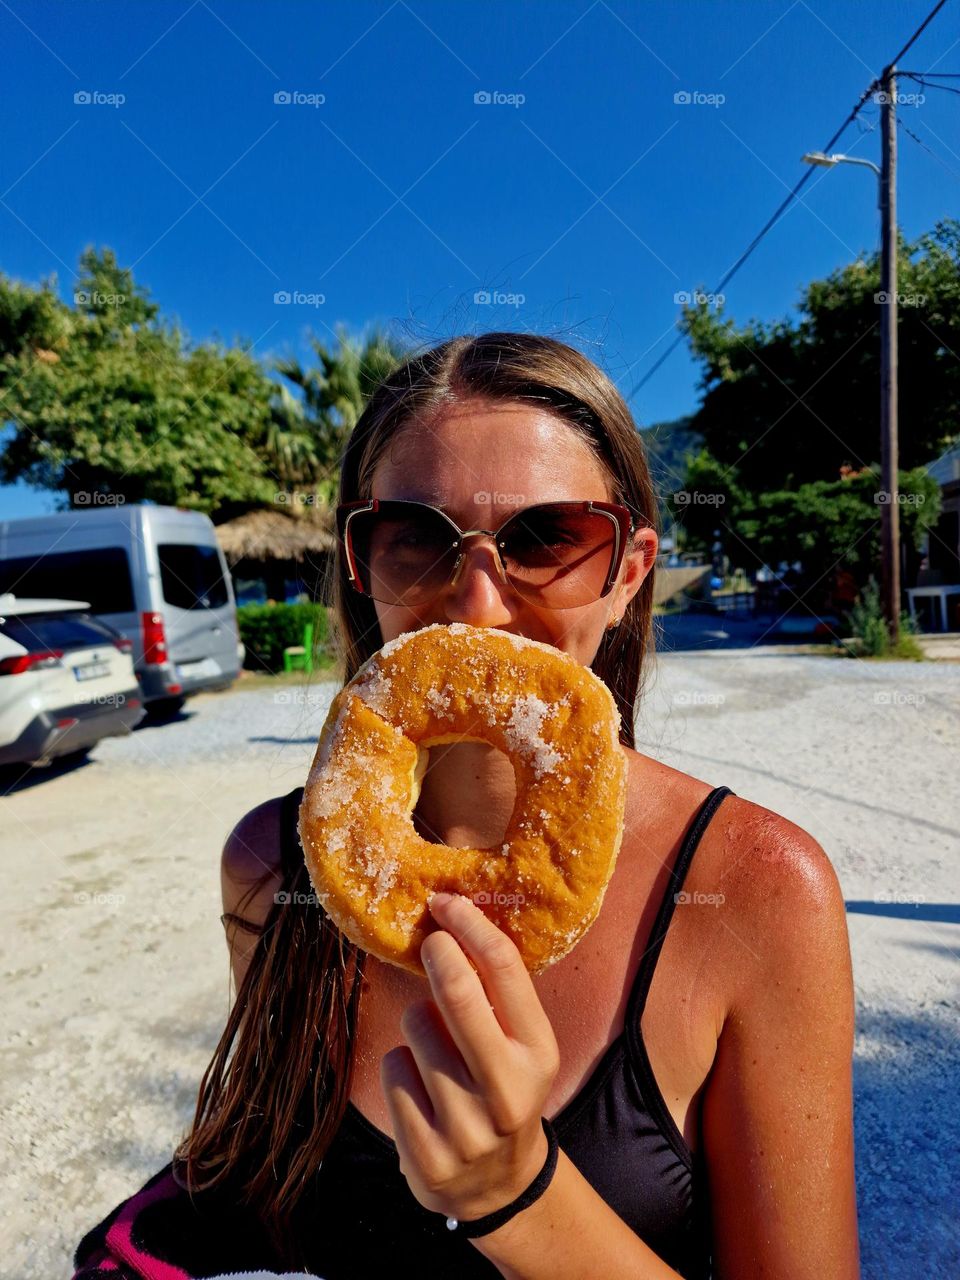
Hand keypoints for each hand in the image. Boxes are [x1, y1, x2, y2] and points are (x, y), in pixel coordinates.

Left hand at [380, 892, 560, 1223]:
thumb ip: (499, 996)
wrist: (499, 1185)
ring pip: (414, 1027)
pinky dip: (399, 1067)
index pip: (504, 969)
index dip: (470, 925)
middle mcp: (506, 1091)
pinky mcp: (426, 1156)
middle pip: (457, 992)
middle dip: (438, 953)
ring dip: (417, 1021)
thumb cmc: (504, 1088)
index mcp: (538, 1054)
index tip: (447, 902)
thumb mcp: (522, 1046)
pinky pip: (392, 1071)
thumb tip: (455, 917)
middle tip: (431, 942)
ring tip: (435, 1047)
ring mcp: (466, 1129)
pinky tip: (420, 1088)